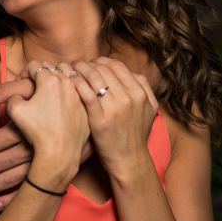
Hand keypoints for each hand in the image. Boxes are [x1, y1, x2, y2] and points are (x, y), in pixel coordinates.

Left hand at [0, 72, 93, 210]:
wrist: (94, 103)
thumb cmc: (59, 90)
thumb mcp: (32, 84)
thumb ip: (4, 90)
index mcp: (21, 129)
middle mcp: (29, 149)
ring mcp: (42, 162)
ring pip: (7, 180)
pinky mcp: (55, 169)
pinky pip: (30, 190)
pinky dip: (11, 200)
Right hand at [5, 60, 89, 190]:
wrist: (59, 153)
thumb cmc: (36, 132)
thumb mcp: (14, 110)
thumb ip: (10, 94)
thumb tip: (16, 92)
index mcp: (49, 80)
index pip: (34, 64)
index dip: (24, 72)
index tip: (21, 83)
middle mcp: (68, 82)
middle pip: (53, 66)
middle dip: (41, 73)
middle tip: (34, 85)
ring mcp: (81, 93)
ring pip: (70, 74)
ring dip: (59, 77)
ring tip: (51, 89)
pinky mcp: (88, 104)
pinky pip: (81, 88)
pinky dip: (72, 89)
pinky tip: (64, 99)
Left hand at [70, 58, 157, 180]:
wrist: (129, 160)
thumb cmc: (135, 135)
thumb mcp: (150, 109)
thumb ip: (144, 88)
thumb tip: (131, 72)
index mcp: (140, 93)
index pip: (118, 66)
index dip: (102, 60)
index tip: (93, 62)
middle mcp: (129, 98)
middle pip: (104, 69)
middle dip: (89, 63)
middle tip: (78, 63)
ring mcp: (114, 109)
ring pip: (94, 77)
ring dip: (80, 69)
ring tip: (72, 68)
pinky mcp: (99, 120)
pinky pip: (86, 93)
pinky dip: (77, 82)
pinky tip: (71, 79)